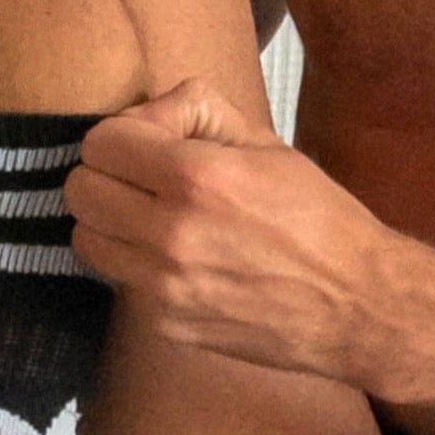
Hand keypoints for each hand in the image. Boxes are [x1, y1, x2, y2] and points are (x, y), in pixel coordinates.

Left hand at [69, 78, 401, 382]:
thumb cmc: (316, 216)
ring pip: (84, 239)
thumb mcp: (265, 143)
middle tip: (143, 180)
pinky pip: (119, 280)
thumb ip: (196, 111)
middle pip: (80, 190)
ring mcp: (163, 286)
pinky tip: (177, 259)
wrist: (355, 303)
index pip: (101, 142)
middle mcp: (171, 233)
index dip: (123, 135)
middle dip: (107, 175)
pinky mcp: (165, 323)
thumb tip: (146, 116)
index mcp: (197, 177)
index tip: (150, 144)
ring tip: (151, 219)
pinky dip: (136, 264)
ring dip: (110, 222)